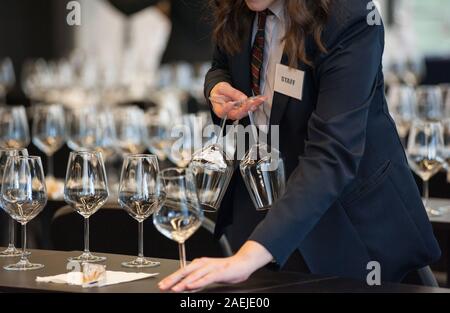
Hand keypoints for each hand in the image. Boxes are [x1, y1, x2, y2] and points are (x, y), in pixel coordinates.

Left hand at [158, 241, 272, 291]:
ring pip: (194, 275)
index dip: (171, 278)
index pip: (182, 271)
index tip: (162, 284)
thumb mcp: (209, 277)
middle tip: (163, 286)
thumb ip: (197, 282)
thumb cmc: (227, 270)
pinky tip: (190, 286)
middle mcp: (203, 264)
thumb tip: (186, 288)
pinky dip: (198, 282)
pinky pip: (206, 278)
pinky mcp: (219, 272)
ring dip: (183, 282)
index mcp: (199, 264)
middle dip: (173, 279)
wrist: (243, 263)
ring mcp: (211, 267)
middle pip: (185, 271)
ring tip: (174, 289)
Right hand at [210, 82, 266, 119]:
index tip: (231, 103)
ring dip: (254, 105)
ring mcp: (236, 113)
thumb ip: (231, 93)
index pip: (223, 111)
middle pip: (237, 114)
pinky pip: (249, 108)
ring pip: (245, 112)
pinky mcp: (242, 110)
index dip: (227, 108)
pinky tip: (261, 99)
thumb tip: (243, 98)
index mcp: (219, 110)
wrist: (220, 93)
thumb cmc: (219, 92)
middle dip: (246, 108)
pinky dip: (255, 103)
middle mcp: (228, 114)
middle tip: (251, 101)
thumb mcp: (222, 88)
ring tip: (260, 99)